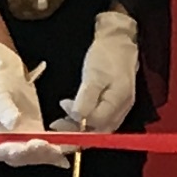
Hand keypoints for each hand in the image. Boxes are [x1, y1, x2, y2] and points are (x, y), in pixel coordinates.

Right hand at [0, 40, 59, 163]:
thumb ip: (5, 112)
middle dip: (40, 153)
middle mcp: (7, 147)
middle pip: (24, 156)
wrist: (4, 76)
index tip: (33, 145)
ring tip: (65, 147)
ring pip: (39, 153)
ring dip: (53, 152)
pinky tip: (71, 146)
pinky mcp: (37, 134)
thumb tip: (13, 123)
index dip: (20, 151)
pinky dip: (60, 146)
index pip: (5, 152)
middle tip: (53, 147)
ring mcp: (23, 142)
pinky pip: (49, 144)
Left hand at [53, 7, 141, 135]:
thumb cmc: (106, 56)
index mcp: (118, 103)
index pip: (97, 124)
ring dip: (78, 128)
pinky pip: (99, 120)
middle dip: (76, 133)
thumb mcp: (94, 74)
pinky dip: (84, 121)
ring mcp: (119, 109)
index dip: (77, 125)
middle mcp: (121, 110)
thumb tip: (78, 118)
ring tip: (59, 122)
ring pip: (98, 128)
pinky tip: (72, 114)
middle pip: (99, 132)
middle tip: (55, 126)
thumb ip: (86, 98)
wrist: (119, 43)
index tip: (60, 114)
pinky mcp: (114, 106)